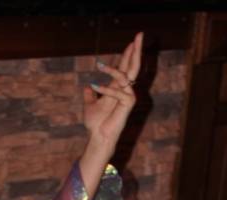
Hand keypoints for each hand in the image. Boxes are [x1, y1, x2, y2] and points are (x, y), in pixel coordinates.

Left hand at [82, 31, 141, 150]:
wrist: (98, 138)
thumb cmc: (95, 124)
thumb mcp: (90, 106)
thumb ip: (90, 96)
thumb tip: (87, 87)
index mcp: (118, 89)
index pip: (125, 68)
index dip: (128, 55)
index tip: (131, 41)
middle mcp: (126, 91)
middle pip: (134, 67)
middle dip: (136, 50)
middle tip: (140, 33)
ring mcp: (129, 97)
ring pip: (125, 76)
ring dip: (111, 69)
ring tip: (99, 65)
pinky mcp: (128, 104)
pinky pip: (118, 91)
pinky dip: (106, 89)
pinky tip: (95, 87)